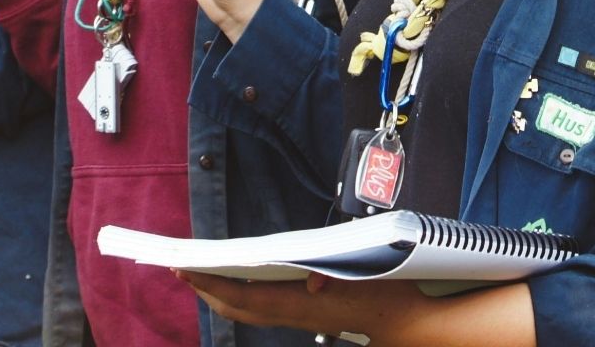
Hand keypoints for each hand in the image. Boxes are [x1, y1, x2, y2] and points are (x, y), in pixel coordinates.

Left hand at [178, 271, 432, 339]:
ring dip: (222, 294)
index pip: (244, 298)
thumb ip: (338, 275)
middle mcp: (295, 316)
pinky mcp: (307, 318)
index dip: (211, 284)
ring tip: (201, 273)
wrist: (411, 326)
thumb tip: (315, 281)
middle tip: (182, 268)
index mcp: (303, 306)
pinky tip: (238, 282)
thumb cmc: (389, 295)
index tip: (184, 268)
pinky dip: (242, 298)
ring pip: (249, 312)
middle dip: (206, 289)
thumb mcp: (368, 276)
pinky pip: (263, 311)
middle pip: (237, 309)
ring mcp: (300, 319)